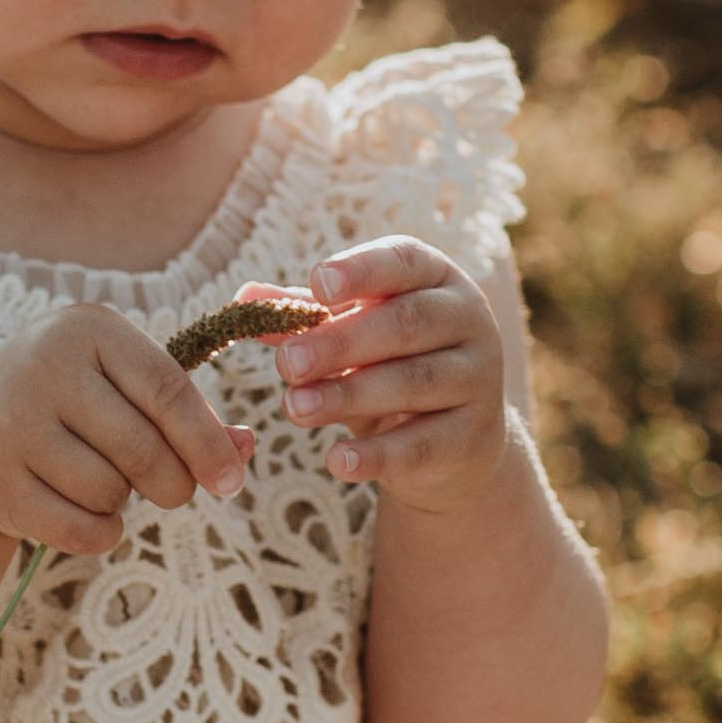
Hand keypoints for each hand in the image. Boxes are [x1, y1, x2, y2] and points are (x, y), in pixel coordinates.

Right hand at [0, 305, 249, 560]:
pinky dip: (100, 533)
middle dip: (174, 484)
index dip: (207, 442)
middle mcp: (44, 366)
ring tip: (99, 479)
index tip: (231, 481)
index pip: (167, 389)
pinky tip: (85, 514)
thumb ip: (188, 413)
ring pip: (109, 491)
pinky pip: (78, 529)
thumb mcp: (120, 385)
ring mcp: (12, 423)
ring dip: (122, 501)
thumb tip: (245, 447)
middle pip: (143, 449)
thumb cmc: (67, 403)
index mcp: (87, 328)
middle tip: (174, 491)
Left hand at [276, 235, 513, 510]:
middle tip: (287, 362)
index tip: (317, 284)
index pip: (403, 261)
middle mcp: (468, 320)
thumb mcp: (351, 335)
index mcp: (436, 278)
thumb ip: (304, 316)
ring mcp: (478, 379)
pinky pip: (422, 444)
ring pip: (414, 383)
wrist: (455, 441)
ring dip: (348, 395)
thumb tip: (243, 297)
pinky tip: (336, 461)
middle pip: (406, 324)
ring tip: (293, 408)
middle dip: (342, 343)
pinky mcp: (473, 437)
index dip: (361, 270)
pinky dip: (377, 454)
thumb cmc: (391, 365)